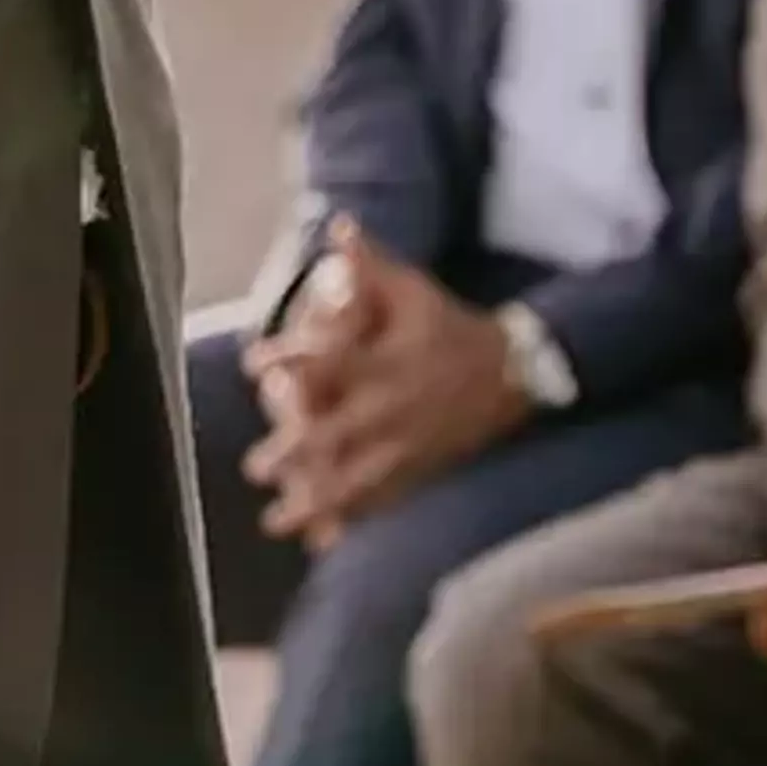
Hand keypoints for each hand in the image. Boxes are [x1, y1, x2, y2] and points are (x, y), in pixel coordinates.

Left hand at [246, 235, 527, 544]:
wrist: (511, 372)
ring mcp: (408, 445)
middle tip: (255, 466)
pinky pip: (382, 499)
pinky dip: (352, 519)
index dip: (294, 362)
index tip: (256, 366)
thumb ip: (372, 265)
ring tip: (275, 521)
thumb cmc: (449, 326)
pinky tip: (321, 540)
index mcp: (387, 362)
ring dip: (315, 501)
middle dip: (297, 452)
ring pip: (357, 479)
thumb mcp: (414, 291)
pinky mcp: (419, 469)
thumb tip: (339, 225)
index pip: (334, 361)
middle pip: (340, 433)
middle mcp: (394, 408)